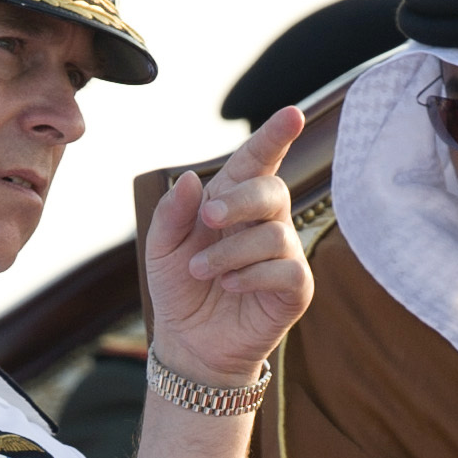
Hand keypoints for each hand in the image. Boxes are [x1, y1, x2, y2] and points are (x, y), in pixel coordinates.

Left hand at [142, 105, 312, 391]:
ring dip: (231, 252)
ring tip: (203, 272)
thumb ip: (172, 212)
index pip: (259, 161)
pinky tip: (230, 285)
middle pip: (272, 191)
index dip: (276, 136)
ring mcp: (285, 255)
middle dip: (240, 200)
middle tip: (207, 220)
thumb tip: (191, 180)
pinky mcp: (295, 289)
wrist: (190, 343)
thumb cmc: (181, 289)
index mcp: (235, 201)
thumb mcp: (162, 247)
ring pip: (274, 234)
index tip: (293, 113)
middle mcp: (266, 222)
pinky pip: (285, 270)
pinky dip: (252, 275)